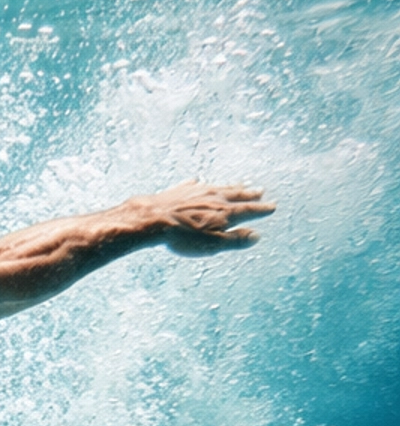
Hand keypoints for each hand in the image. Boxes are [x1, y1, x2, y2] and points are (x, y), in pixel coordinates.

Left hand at [139, 179, 275, 254]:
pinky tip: (198, 181)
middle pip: (236, 194)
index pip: (249, 210)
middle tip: (261, 190)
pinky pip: (194, 184)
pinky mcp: (180, 190)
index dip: (262, 209)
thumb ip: (235, 240)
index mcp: (225, 212)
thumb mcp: (212, 244)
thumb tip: (256, 236)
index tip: (272, 206)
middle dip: (250, 194)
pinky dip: (200, 184)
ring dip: (231, 186)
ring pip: (219, 187)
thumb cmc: (182, 236)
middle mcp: (214, 197)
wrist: (152, 218)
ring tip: (240, 184)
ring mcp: (197, 191)